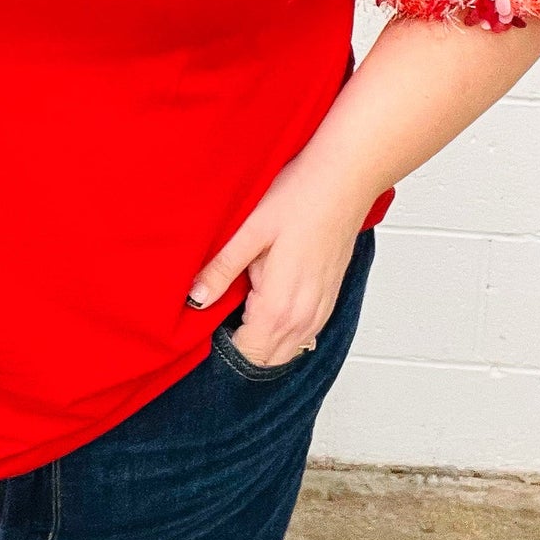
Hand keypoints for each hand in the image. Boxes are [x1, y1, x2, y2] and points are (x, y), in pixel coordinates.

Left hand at [187, 156, 365, 368]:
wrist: (344, 180)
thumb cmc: (299, 198)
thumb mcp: (249, 231)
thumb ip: (221, 270)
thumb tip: (194, 300)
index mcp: (279, 306)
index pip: (247, 354)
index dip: (223, 347)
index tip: (207, 326)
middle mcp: (304, 318)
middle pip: (266, 360)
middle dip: (241, 348)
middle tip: (219, 318)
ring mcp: (320, 310)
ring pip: (286, 350)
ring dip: (263, 341)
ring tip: (240, 310)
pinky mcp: (330, 299)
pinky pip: (304, 334)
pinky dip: (283, 331)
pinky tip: (267, 304)